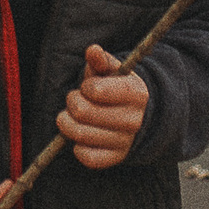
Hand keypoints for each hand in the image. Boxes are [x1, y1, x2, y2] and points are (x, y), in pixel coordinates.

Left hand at [56, 44, 147, 169]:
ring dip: (68, 124)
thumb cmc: (117, 88)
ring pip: (81, 135)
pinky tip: (81, 136)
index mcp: (135, 93)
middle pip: (82, 112)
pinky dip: (78, 147)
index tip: (88, 87)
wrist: (140, 116)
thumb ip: (100, 60)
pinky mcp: (116, 158)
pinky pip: (88, 158)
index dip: (85, 87)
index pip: (95, 90)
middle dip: (72, 103)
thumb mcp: (112, 71)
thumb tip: (92, 50)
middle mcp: (133, 119)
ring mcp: (125, 141)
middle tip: (75, 101)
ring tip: (73, 117)